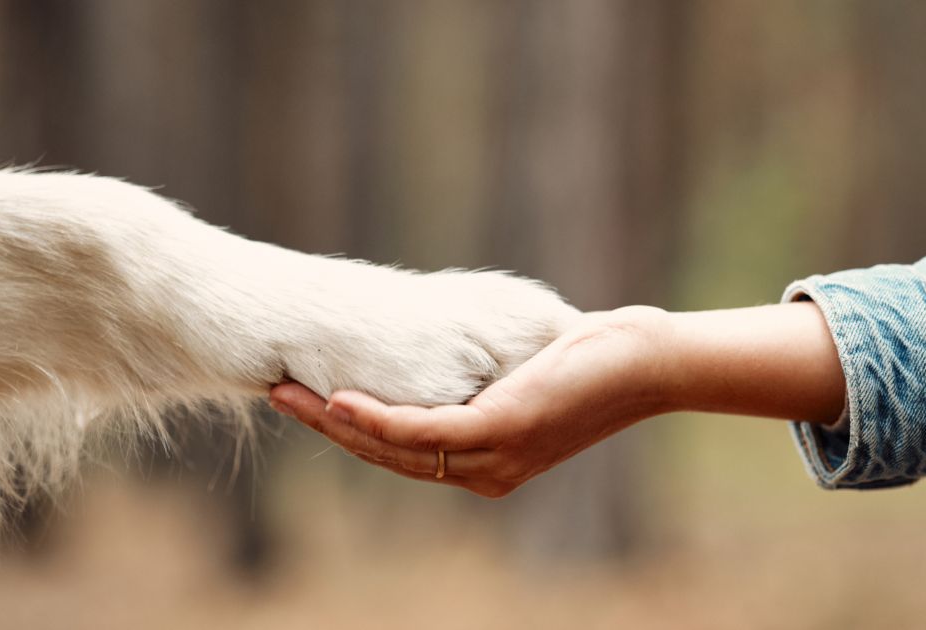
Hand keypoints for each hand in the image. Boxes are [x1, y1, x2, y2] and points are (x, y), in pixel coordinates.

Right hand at [269, 306, 672, 497]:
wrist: (648, 363)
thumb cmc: (591, 360)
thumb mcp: (523, 372)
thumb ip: (480, 374)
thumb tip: (448, 342)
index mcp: (486, 463)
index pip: (403, 452)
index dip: (350, 430)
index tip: (307, 398)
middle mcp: (485, 471)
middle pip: (388, 455)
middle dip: (327, 427)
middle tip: (277, 393)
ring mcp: (493, 458)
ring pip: (396, 448)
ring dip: (336, 422)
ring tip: (288, 393)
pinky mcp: (502, 431)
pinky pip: (423, 432)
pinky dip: (376, 419)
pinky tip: (338, 400)